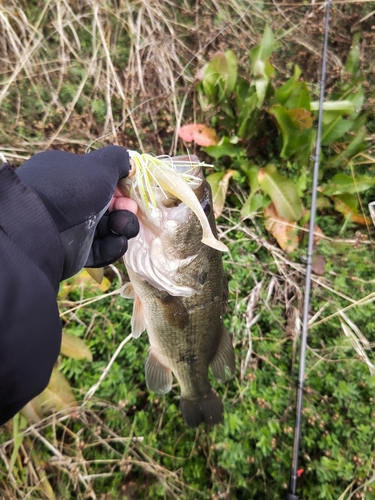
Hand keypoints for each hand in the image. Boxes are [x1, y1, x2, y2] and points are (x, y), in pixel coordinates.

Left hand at [16, 145, 138, 279]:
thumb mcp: (99, 165)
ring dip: (123, 227)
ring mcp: (74, 228)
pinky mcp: (78, 252)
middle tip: (129, 210)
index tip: (129, 190)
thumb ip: (118, 159)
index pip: (102, 181)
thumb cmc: (71, 189)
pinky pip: (103, 248)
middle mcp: (70, 201)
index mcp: (70, 176)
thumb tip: (129, 163)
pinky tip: (116, 241)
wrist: (42, 229)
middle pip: (110, 206)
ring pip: (110, 228)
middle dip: (125, 209)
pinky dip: (113, 246)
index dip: (120, 186)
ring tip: (121, 228)